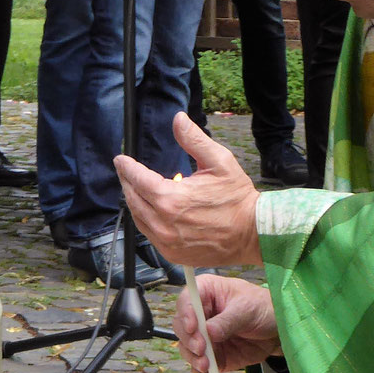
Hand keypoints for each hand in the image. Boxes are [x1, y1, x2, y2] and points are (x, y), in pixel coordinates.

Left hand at [114, 113, 260, 266]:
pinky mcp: (172, 254)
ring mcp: (166, 242)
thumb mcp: (219, 161)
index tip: (121, 160)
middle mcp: (163, 223)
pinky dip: (146, 221)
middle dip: (127, 182)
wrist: (252, 233)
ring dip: (135, 202)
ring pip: (138, 218)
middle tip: (125, 172)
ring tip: (136, 189)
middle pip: (133, 198)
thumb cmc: (237, 198)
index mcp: (171, 199)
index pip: (137, 179)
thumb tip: (178, 119)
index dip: (127, 167)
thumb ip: (193, 139)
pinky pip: (149, 235)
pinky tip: (150, 211)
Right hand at [176, 276, 280, 372]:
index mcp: (207, 292)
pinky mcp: (211, 354)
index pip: (186, 300)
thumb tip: (209, 332)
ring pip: (187, 347)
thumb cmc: (263, 308)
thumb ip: (228, 321)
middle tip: (202, 349)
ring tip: (206, 365)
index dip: (186, 313)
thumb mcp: (247, 309)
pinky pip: (199, 365)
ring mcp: (204, 336)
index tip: (193, 327)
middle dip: (189, 340)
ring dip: (194, 358)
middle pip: (181, 326)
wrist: (277, 330)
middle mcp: (200, 314)